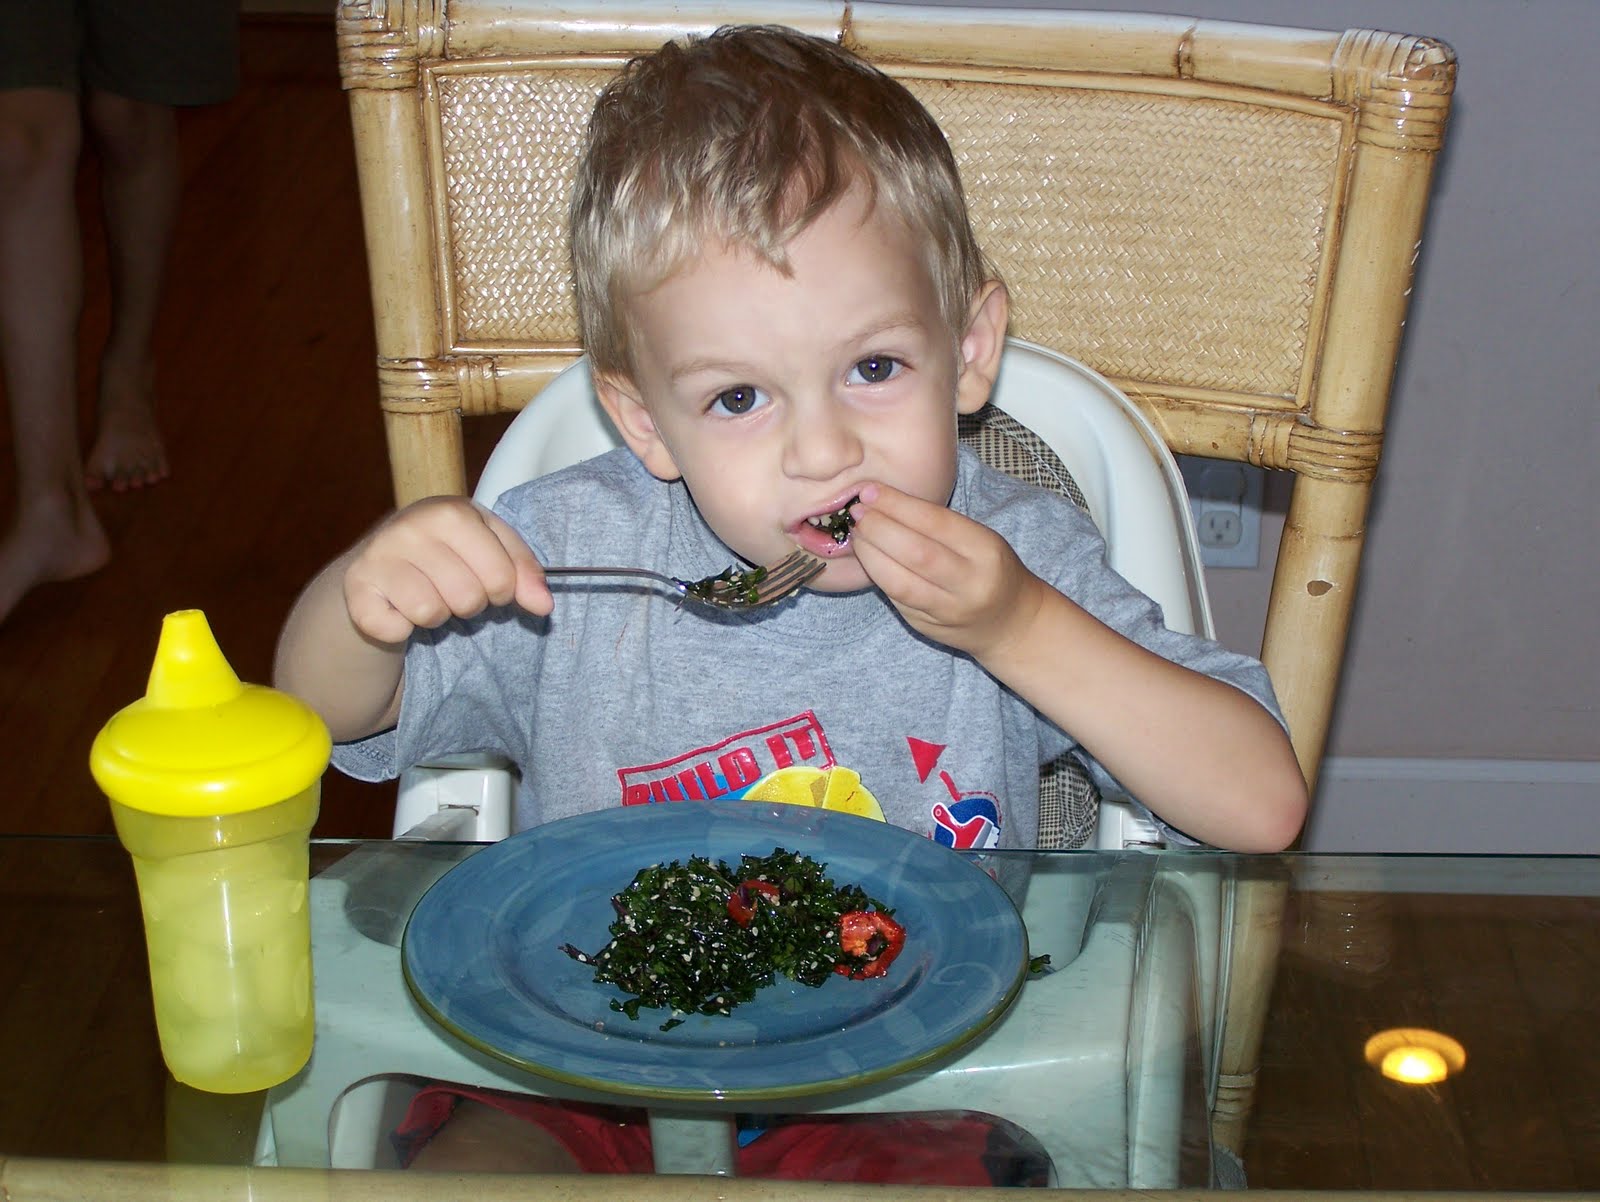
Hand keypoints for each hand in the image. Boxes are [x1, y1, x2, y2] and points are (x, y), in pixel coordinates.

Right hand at [342, 497, 551, 643]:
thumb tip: (544, 606)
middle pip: (468, 599)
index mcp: (452, 512)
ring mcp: (379, 555)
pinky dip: (400, 630)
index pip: (502, 576)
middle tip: (454, 588)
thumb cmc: (449, 551)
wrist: (382, 557)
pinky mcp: (356, 586)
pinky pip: (393, 628)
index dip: (504, 590)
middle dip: (469, 604)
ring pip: (430, 614)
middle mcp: (411, 527)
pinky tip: (398, 607)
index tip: (491, 583)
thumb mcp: (492, 547)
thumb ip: (525, 572)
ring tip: (428, 595)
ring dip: (436, 616)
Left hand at [848, 483, 1045, 660]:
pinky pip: (895, 598)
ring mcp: (947, 611)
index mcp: (985, 550)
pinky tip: (866, 557)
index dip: (897, 505)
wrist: (1009, 622)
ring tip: (857, 534)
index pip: (935, 523)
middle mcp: (969, 583)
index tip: (870, 491)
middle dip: (879, 528)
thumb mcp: (980, 539)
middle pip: (916, 553)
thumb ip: (939, 524)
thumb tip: (883, 500)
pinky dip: (877, 574)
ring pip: (900, 582)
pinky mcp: (927, 628)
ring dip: (870, 554)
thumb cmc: (990, 569)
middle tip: (858, 512)